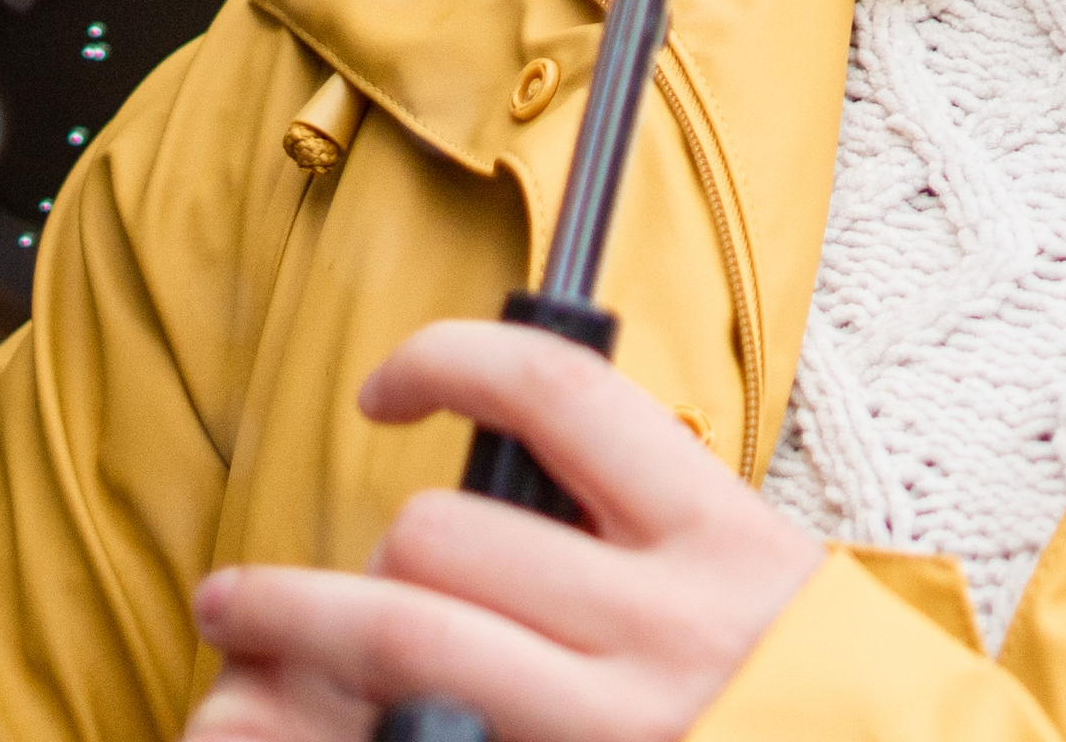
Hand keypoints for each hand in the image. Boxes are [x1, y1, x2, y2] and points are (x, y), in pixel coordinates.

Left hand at [184, 319, 827, 741]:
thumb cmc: (816, 703)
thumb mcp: (765, 588)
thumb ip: (651, 538)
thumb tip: (500, 499)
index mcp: (718, 542)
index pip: (558, 396)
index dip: (447, 361)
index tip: (385, 390)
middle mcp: (661, 630)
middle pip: (444, 534)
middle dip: (366, 558)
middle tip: (304, 590)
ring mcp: (608, 729)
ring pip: (401, 637)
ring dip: (302, 634)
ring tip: (249, 644)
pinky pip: (409, 738)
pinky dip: (326, 734)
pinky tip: (281, 732)